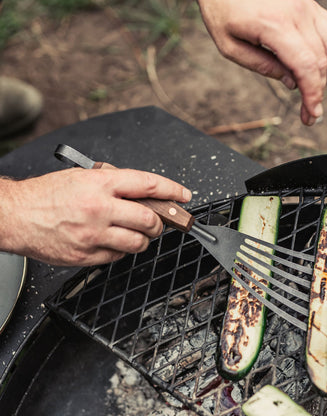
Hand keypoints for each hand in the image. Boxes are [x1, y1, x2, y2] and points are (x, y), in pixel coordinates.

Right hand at [0, 168, 191, 265]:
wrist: (16, 215)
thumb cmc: (47, 194)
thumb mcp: (83, 177)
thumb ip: (113, 184)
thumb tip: (143, 192)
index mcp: (100, 184)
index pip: (148, 184)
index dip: (172, 190)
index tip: (183, 195)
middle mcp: (100, 208)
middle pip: (149, 219)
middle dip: (160, 223)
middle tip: (158, 223)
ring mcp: (93, 234)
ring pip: (138, 243)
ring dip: (144, 239)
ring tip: (137, 234)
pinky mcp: (86, 255)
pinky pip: (118, 257)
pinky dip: (122, 251)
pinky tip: (114, 243)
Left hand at [198, 0, 326, 125]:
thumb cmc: (221, 8)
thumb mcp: (229, 45)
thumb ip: (262, 65)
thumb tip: (291, 83)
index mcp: (275, 26)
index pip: (305, 67)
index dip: (313, 95)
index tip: (312, 115)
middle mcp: (298, 13)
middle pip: (322, 60)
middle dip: (319, 92)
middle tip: (310, 113)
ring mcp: (307, 4)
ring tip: (313, 89)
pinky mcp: (309, 1)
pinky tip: (317, 64)